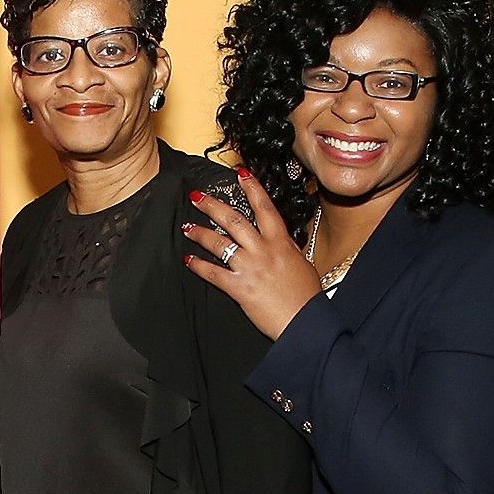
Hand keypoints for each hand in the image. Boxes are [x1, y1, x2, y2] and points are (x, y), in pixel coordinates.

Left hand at [180, 170, 324, 339]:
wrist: (304, 320)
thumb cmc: (305, 296)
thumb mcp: (301, 263)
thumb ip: (287, 249)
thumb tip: (281, 242)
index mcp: (281, 242)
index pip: (264, 207)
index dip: (252, 187)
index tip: (240, 173)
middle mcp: (263, 250)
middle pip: (234, 220)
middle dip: (213, 205)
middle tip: (198, 197)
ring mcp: (250, 267)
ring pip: (220, 243)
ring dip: (200, 233)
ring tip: (187, 227)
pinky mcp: (239, 287)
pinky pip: (214, 273)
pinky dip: (199, 266)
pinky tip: (189, 260)